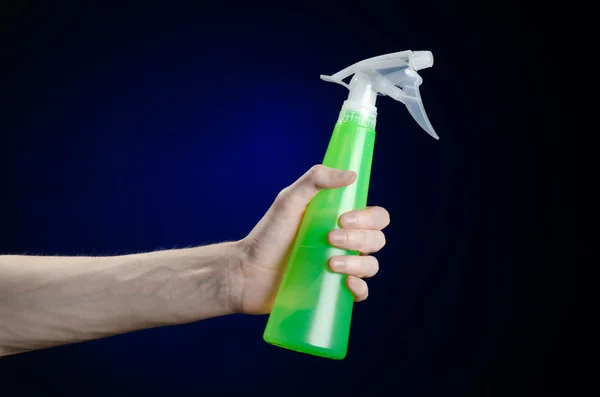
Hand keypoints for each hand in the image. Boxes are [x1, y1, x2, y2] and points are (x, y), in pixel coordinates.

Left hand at [229, 165, 389, 313]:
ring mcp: (341, 268)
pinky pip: (361, 292)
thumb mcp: (288, 201)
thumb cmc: (267, 235)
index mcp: (340, 219)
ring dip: (359, 264)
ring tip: (331, 263)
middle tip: (331, 238)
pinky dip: (359, 289)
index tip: (345, 219)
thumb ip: (314, 180)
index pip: (375, 216)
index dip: (370, 217)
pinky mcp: (333, 291)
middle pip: (377, 239)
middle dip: (361, 239)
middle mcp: (345, 243)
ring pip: (371, 265)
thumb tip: (351, 175)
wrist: (247, 273)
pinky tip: (346, 284)